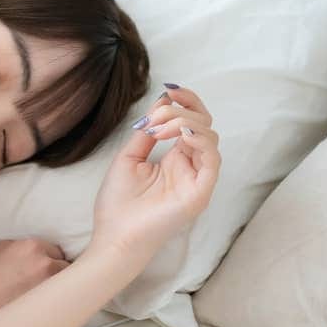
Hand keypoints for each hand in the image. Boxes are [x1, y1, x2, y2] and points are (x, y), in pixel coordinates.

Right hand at [0, 237, 69, 317]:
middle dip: (56, 271)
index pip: (52, 249)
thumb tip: (16, 250)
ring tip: (51, 296)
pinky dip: (62, 301)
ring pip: (69, 281)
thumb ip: (5, 248)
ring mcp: (51, 282)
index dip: (48, 259)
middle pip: (63, 263)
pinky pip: (66, 299)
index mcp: (28, 246)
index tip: (43, 269)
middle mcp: (44, 260)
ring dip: (62, 286)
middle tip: (47, 282)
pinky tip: (54, 306)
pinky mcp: (52, 303)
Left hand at [90, 85, 221, 265]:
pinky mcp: (200, 192)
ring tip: (160, 127)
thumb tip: (161, 103)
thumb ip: (147, 131)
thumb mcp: (128, 158)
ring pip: (209, 137)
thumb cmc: (118, 204)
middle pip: (204, 124)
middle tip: (162, 109)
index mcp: (175, 158)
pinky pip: (212, 160)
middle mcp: (190, 166)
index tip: (168, 90)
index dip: (184, 102)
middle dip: (186, 107)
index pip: (190, 122)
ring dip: (186, 122)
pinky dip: (199, 140)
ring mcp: (197, 179)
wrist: (114, 236)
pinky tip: (180, 134)